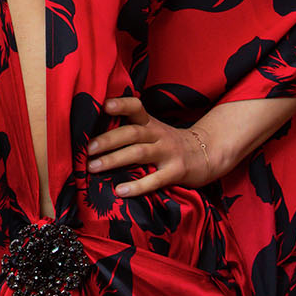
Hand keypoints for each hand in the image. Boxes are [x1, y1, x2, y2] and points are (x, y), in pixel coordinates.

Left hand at [86, 96, 211, 194]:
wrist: (207, 154)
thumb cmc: (170, 144)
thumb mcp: (154, 130)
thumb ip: (131, 130)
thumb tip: (94, 138)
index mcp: (151, 123)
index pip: (136, 108)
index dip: (122, 105)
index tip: (105, 105)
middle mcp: (158, 135)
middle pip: (131, 133)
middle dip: (108, 140)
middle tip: (88, 149)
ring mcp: (168, 152)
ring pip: (139, 153)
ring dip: (114, 160)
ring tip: (93, 168)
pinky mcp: (176, 171)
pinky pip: (155, 179)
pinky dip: (137, 186)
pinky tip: (120, 191)